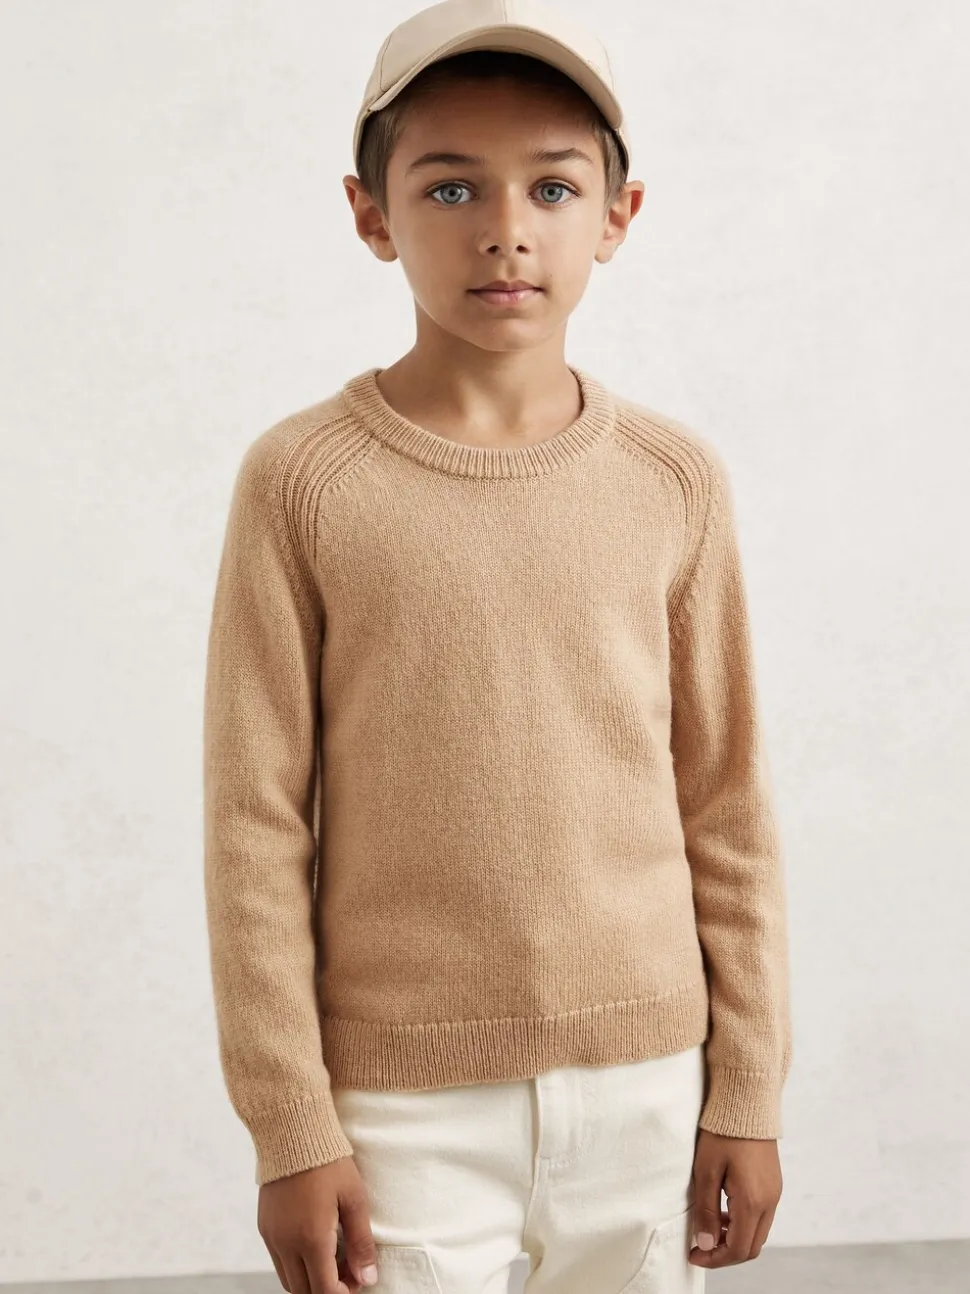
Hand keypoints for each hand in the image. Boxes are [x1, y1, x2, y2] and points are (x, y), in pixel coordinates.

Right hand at [257, 1156, 379, 1293]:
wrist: (293, 1132)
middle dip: (327, 1290)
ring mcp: (271, 1237)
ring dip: (310, 1280)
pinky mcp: (264, 1228)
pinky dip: (296, 1266)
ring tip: (333, 1258)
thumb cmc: (329, 1162)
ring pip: (289, 1280)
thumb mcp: (354, 1199)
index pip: (323, 1292)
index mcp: (311, 1239)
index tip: (358, 1280)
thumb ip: (361, 1243)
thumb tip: (368, 1278)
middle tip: (349, 1270)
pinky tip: (315, 1245)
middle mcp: (286, 1244)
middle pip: (304, 1292)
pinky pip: (278, 1262)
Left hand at [687, 1129, 782, 1268]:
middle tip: (701, 1247)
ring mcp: (774, 1193)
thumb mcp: (706, 1171)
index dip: (715, 1259)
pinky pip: (761, 1217)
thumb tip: (706, 1244)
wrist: (747, 1102)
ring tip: (710, 1227)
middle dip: (725, 1254)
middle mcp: (769, 1202)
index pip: (738, 1249)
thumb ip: (706, 1210)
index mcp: (753, 1201)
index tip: (694, 1254)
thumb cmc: (722, 1133)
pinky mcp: (774, 1185)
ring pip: (758, 1233)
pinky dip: (743, 1224)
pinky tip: (724, 1210)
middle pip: (751, 1247)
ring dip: (734, 1239)